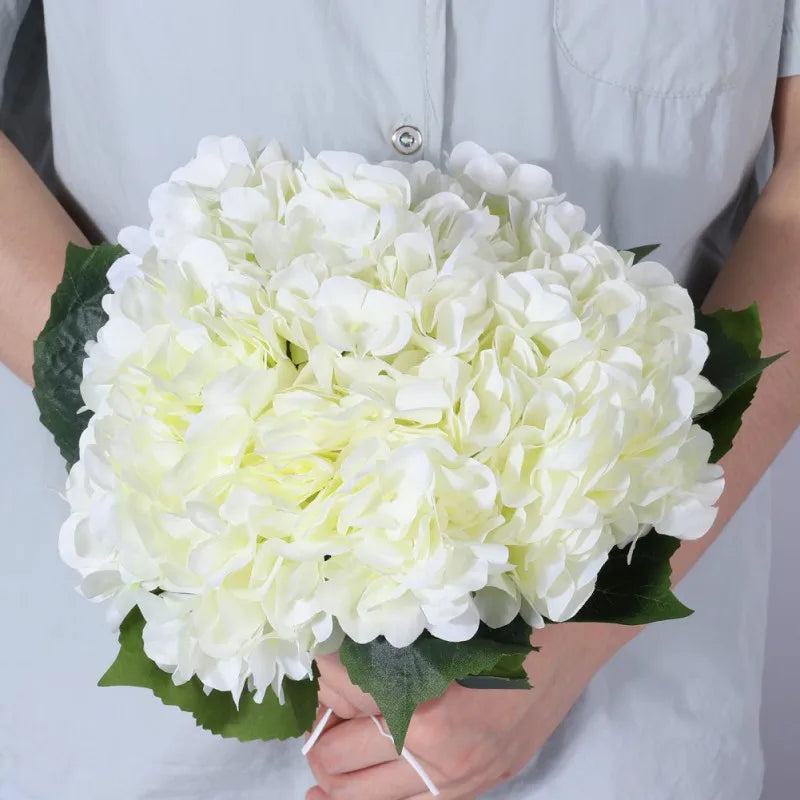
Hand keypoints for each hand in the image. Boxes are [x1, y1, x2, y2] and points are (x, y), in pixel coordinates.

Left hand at [304, 623, 630, 798]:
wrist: (576, 640)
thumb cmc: (511, 620)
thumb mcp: (442, 628)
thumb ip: (388, 651)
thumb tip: (331, 657)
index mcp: (432, 717)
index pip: (342, 706)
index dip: (322, 683)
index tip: (323, 665)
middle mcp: (444, 763)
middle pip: (340, 767)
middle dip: (320, 739)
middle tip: (322, 710)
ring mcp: (464, 783)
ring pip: (364, 799)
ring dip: (337, 775)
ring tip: (326, 753)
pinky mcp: (479, 787)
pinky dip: (369, 796)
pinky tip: (348, 790)